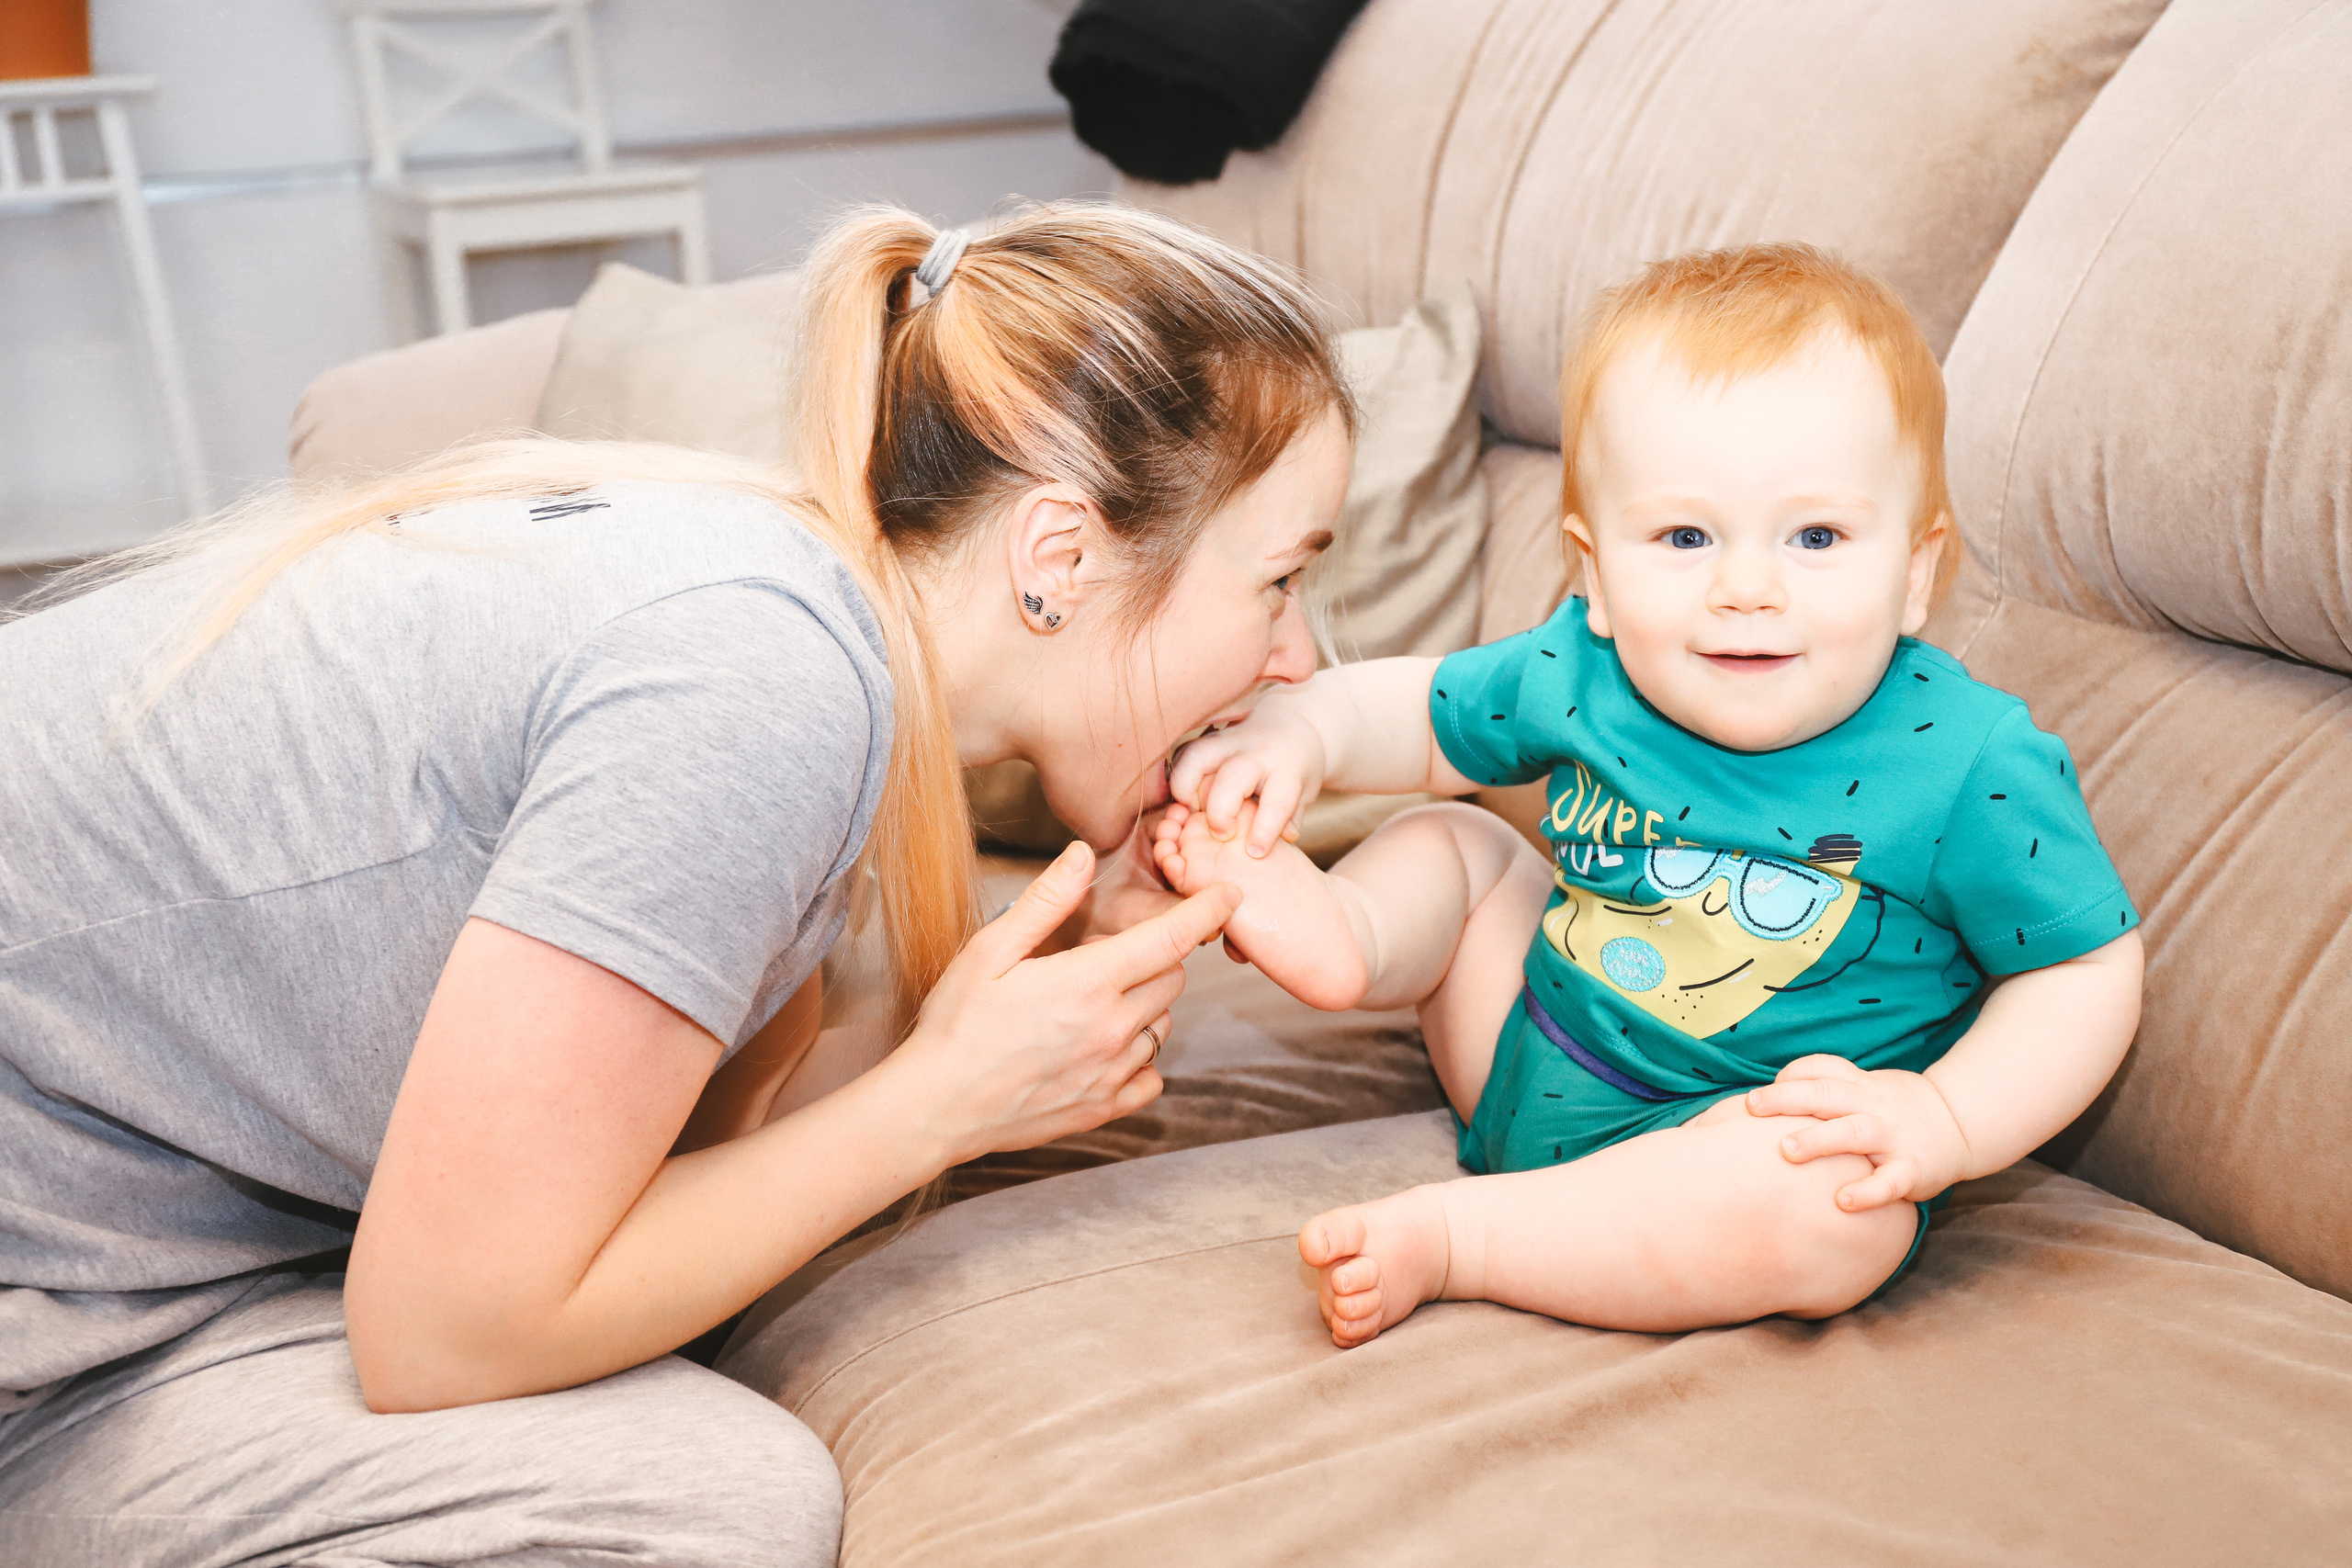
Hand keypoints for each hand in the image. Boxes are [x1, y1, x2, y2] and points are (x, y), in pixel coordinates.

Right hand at [891, 841, 1238, 1163]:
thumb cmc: (956, 1024)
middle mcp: (1113, 1028)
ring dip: (1144, 1006)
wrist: (935, 1107)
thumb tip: (1084, 854)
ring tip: (1091, 1005)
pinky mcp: (1104, 1107)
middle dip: (1155, 957)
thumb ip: (1046, 901)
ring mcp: (1113, 1073)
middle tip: (1102, 958)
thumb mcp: (990, 950)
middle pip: (1173, 977)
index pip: (1172, 937)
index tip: (1228, 893)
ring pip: (1163, 1024)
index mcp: (1088, 981)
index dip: (1208, 909)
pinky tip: (1099, 1049)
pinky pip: (1151, 1076)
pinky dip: (1138, 1057)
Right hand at [1164, 699, 1326, 858]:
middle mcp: (1256, 752)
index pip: (1276, 801)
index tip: (1254, 852)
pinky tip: (1187, 798)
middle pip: (1231, 779)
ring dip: (1187, 790)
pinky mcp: (1206, 737)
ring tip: (1192, 812)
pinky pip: (1183, 755)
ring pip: (1196, 759)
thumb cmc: (1296, 766)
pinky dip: (1179, 778)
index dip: (1264, 831)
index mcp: (1287, 767)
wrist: (1290, 723)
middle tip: (1221, 834)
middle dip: (1220, 813)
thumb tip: (1278, 840)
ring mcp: (1228, 740)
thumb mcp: (1306, 791)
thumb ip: (1291, 816)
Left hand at [1743, 1055, 1970, 1211]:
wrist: (1960, 1124)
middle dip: (1787, 1099)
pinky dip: (1868, 1192)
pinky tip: (1843, 1202)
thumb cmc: (1896, 1107)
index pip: (1821, 1069)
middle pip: (1826, 1094)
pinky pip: (1890, 1181)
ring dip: (1819, 1139)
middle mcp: (1872, 1106)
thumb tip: (1772, 1093)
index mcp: (1859, 1085)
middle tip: (1752, 1106)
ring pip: (1853, 1132)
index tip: (1758, 1096)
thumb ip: (1827, 1084)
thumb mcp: (1867, 1086)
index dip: (1790, 1076)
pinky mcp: (1913, 1169)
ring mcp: (1893, 1136)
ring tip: (1786, 1151)